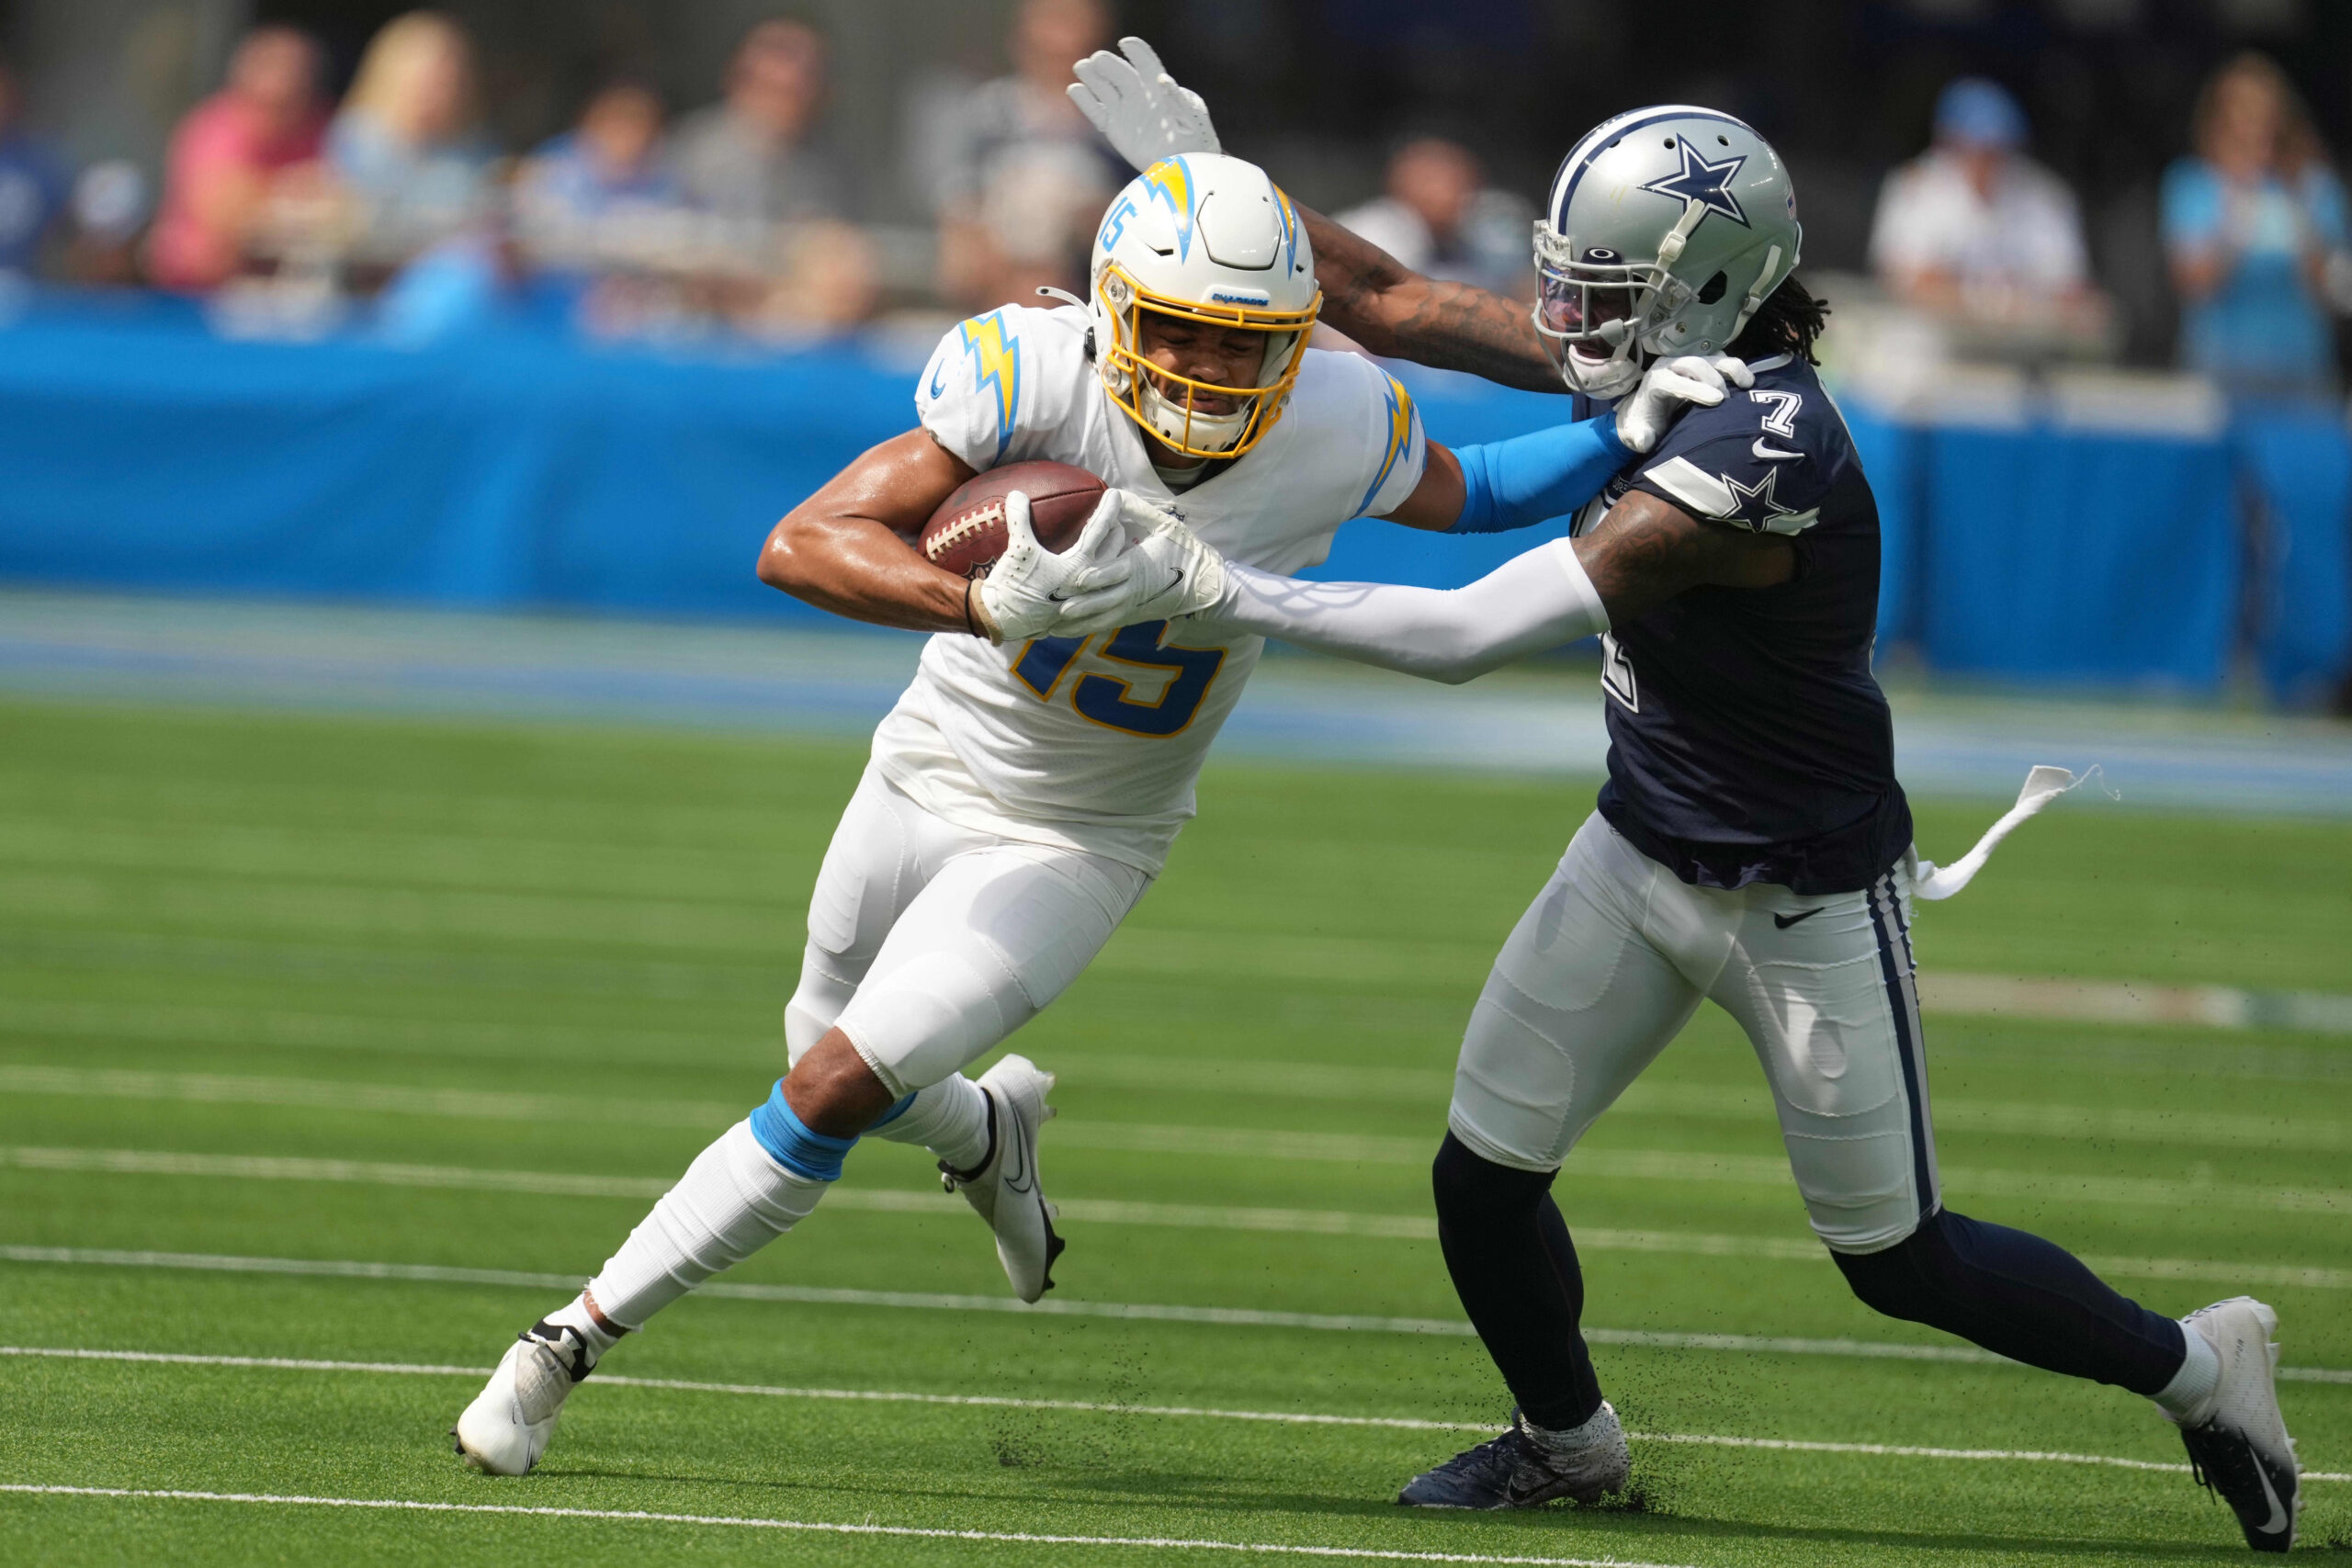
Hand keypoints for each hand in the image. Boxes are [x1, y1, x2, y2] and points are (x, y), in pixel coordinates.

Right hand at [971, 489, 1130, 643]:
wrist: (1003, 620)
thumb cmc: (1013, 584)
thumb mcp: (1018, 549)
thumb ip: (1020, 518)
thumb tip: (1016, 492)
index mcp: (1078, 565)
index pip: (1099, 530)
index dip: (1108, 509)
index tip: (1115, 493)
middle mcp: (1087, 583)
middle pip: (1114, 554)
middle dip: (1119, 535)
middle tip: (1118, 521)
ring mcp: (1084, 600)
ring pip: (1112, 577)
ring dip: (1118, 560)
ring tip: (1118, 549)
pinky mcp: (1076, 612)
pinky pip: (1099, 597)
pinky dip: (1105, 585)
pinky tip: (1102, 580)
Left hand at [1054, 510, 1231, 635]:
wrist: (1208, 586)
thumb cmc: (1187, 552)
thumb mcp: (1167, 525)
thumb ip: (1139, 510)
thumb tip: (1114, 493)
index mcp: (1139, 567)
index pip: (1114, 574)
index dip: (1095, 578)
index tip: (1075, 580)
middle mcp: (1134, 591)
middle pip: (1103, 602)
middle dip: (1080, 608)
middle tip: (1055, 612)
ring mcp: (1133, 607)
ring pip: (1102, 619)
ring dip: (1078, 625)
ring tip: (1054, 630)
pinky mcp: (1134, 616)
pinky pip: (1108, 624)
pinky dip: (1088, 629)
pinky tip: (1070, 633)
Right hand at [1068, 37, 1220, 171]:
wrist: (1184, 167)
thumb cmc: (1195, 140)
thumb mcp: (1193, 119)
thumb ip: (1178, 100)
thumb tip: (1162, 80)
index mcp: (1159, 86)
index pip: (1146, 62)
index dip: (1136, 51)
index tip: (1126, 44)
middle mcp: (1139, 93)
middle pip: (1119, 73)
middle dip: (1108, 64)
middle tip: (1096, 60)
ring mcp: (1124, 109)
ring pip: (1104, 88)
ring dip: (1092, 77)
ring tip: (1081, 67)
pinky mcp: (1114, 127)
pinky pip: (1096, 112)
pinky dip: (1085, 101)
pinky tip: (1074, 90)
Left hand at [1613, 354, 1752, 454]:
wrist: (1648, 412)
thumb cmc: (1645, 423)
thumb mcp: (1638, 433)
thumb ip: (1640, 436)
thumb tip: (1644, 439)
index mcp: (1655, 382)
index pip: (1675, 382)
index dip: (1696, 389)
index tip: (1717, 400)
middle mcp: (1671, 366)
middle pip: (1694, 364)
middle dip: (1713, 380)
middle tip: (1728, 401)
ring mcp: (1688, 364)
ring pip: (1712, 358)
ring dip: (1731, 368)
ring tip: (1747, 384)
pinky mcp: (1702, 366)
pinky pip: (1721, 361)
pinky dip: (1735, 369)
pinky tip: (1747, 383)